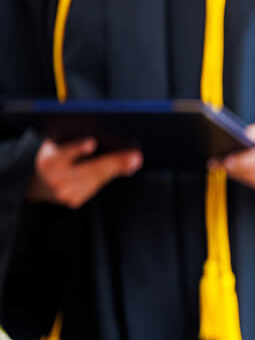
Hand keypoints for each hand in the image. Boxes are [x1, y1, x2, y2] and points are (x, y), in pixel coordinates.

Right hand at [26, 138, 141, 207]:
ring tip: (135, 160)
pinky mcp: (73, 201)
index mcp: (48, 161)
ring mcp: (64, 193)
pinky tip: (126, 168)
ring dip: (118, 169)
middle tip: (134, 155)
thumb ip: (70, 139)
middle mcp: (55, 180)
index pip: (63, 154)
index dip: (77, 148)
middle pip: (89, 170)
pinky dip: (110, 176)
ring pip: (96, 180)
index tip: (91, 142)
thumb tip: (100, 137)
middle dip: (114, 161)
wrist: (33, 183)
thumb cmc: (51, 156)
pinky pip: (96, 186)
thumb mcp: (54, 145)